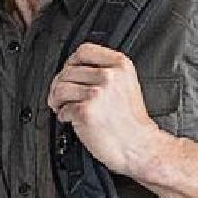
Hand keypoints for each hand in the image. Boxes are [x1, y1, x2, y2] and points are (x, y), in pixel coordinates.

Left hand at [47, 42, 161, 175]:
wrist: (140, 147)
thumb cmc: (132, 123)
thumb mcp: (127, 85)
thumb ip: (106, 71)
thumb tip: (74, 69)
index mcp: (120, 65)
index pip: (84, 51)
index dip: (71, 63)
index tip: (70, 73)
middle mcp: (109, 76)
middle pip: (68, 70)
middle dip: (60, 85)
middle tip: (63, 97)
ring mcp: (97, 93)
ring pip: (60, 88)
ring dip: (57, 100)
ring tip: (64, 107)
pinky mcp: (86, 111)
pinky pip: (62, 108)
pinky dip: (63, 115)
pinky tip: (72, 119)